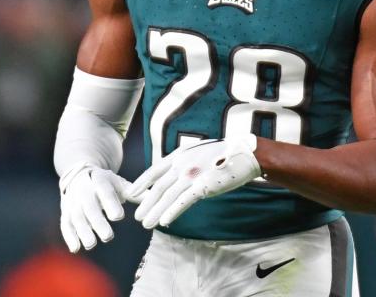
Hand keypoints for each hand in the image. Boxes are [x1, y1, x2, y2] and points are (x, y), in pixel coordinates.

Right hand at [59, 165, 131, 252]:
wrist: (80, 175)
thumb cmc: (106, 183)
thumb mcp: (120, 184)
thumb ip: (136, 193)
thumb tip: (156, 200)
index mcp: (100, 181)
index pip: (105, 192)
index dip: (110, 204)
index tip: (119, 216)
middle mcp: (84, 191)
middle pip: (89, 207)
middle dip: (97, 222)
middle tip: (108, 236)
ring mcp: (73, 201)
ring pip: (76, 217)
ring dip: (83, 231)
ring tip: (92, 244)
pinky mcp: (65, 211)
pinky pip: (65, 224)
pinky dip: (69, 236)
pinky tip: (76, 248)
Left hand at [128, 135, 259, 228]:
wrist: (244, 153)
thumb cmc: (222, 153)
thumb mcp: (197, 151)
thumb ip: (183, 161)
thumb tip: (171, 175)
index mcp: (179, 155)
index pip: (154, 170)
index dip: (141, 183)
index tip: (131, 194)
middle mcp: (182, 164)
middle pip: (159, 187)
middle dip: (146, 203)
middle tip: (137, 217)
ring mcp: (192, 175)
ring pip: (168, 197)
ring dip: (155, 211)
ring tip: (146, 224)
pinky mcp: (204, 186)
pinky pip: (184, 201)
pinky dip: (173, 212)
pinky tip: (165, 221)